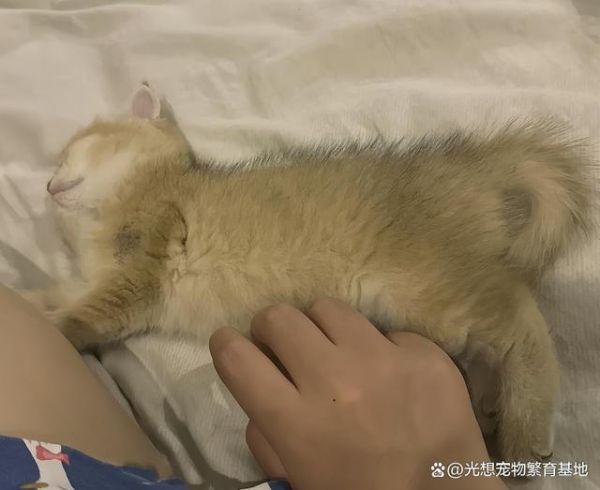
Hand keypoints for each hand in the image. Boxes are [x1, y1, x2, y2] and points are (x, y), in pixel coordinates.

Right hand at [210, 298, 506, 489]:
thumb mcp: (297, 478)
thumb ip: (267, 433)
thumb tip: (262, 382)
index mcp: (297, 423)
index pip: (236, 357)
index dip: (226, 344)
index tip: (232, 344)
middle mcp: (335, 381)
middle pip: (279, 317)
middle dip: (271, 328)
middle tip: (284, 345)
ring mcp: (384, 361)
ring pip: (328, 307)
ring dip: (321, 328)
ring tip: (336, 350)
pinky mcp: (425, 354)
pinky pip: (383, 330)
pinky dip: (377, 348)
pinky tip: (390, 374)